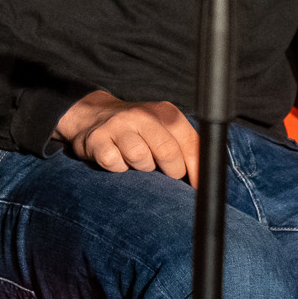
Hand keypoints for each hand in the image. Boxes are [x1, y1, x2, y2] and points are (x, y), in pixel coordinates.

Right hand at [56, 91, 199, 183]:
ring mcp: (118, 126)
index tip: (197, 186)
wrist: (94, 116)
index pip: (189, 141)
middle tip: (167, 176)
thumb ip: (185, 147)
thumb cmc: (137, 131)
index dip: (196, 168)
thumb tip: (204, 179)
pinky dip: (118, 168)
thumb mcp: (164, 130)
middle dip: (172, 171)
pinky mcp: (97, 140)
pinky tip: (118, 161)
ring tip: (138, 163)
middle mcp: (141, 115)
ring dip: (142, 168)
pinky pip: (114, 163)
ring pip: (140, 158)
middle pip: (167, 150)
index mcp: (164, 113)